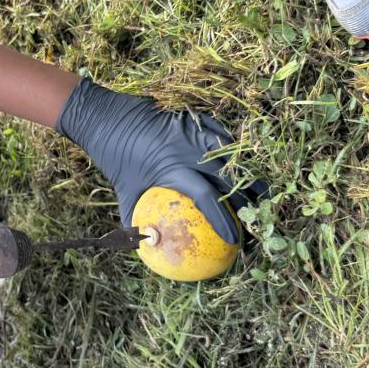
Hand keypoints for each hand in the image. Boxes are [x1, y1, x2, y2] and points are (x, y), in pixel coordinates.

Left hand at [57, 78, 262, 242]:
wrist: (109, 117)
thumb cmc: (115, 158)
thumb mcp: (125, 192)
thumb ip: (136, 222)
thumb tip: (147, 250)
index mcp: (174, 170)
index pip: (207, 198)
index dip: (224, 220)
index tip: (234, 241)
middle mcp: (190, 151)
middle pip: (231, 179)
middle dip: (248, 203)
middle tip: (254, 224)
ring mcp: (196, 132)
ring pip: (234, 157)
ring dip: (249, 178)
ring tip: (259, 198)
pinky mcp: (198, 120)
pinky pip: (224, 137)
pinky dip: (236, 155)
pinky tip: (244, 171)